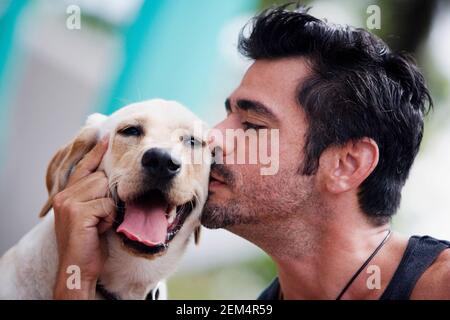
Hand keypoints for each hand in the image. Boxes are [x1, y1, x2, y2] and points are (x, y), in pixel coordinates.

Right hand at [52, 136, 115, 298]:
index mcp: (65, 193)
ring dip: (109, 208)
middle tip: (101, 217)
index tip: (106, 137)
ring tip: (99, 224)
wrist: (78, 267)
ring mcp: (69, 202)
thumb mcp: (90, 214)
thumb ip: (94, 195)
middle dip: (108, 196)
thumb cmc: (89, 242)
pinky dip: (108, 217)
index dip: (96, 152)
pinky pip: (106, 204)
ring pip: (104, 188)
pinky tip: (98, 229)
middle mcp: (64, 194)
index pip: (84, 166)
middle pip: (100, 177)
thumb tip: (109, 179)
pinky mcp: (77, 212)